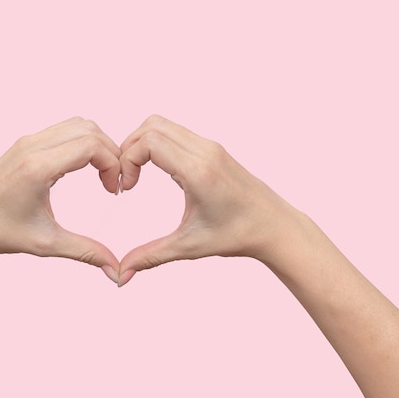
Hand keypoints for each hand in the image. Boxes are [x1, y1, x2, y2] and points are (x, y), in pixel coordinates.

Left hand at [0, 117, 121, 281]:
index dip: (113, 164)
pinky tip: (82, 169)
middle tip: (112, 183)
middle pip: (89, 129)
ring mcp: (27, 141)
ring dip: (98, 146)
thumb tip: (117, 272)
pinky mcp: (25, 143)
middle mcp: (32, 147)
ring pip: (78, 124)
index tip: (113, 190)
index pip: (91, 145)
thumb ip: (87, 253)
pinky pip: (64, 130)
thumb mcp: (47, 244)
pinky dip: (82, 143)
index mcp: (38, 167)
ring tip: (102, 175)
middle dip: (111, 153)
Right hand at [117, 115, 301, 285]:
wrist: (275, 227)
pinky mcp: (213, 149)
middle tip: (127, 178)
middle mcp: (205, 151)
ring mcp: (211, 147)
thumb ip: (151, 256)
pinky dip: (157, 145)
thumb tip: (123, 273)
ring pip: (163, 124)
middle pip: (151, 125)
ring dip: (142, 144)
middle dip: (129, 148)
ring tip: (137, 173)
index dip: (127, 160)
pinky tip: (158, 171)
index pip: (149, 142)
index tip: (128, 188)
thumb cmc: (238, 236)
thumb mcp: (189, 247)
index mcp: (198, 171)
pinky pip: (176, 133)